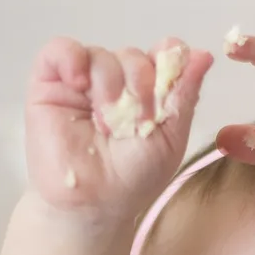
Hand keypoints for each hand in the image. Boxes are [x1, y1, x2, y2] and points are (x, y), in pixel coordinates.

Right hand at [25, 35, 213, 221]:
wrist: (94, 204)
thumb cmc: (133, 177)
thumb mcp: (170, 138)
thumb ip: (185, 95)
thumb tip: (205, 54)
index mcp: (148, 90)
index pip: (161, 53)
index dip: (167, 59)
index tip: (167, 82)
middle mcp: (117, 81)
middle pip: (132, 54)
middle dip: (138, 84)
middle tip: (136, 122)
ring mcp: (83, 81)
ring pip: (100, 54)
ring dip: (108, 84)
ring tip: (105, 124)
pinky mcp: (49, 84)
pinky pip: (59, 50)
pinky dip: (70, 58)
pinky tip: (78, 83)